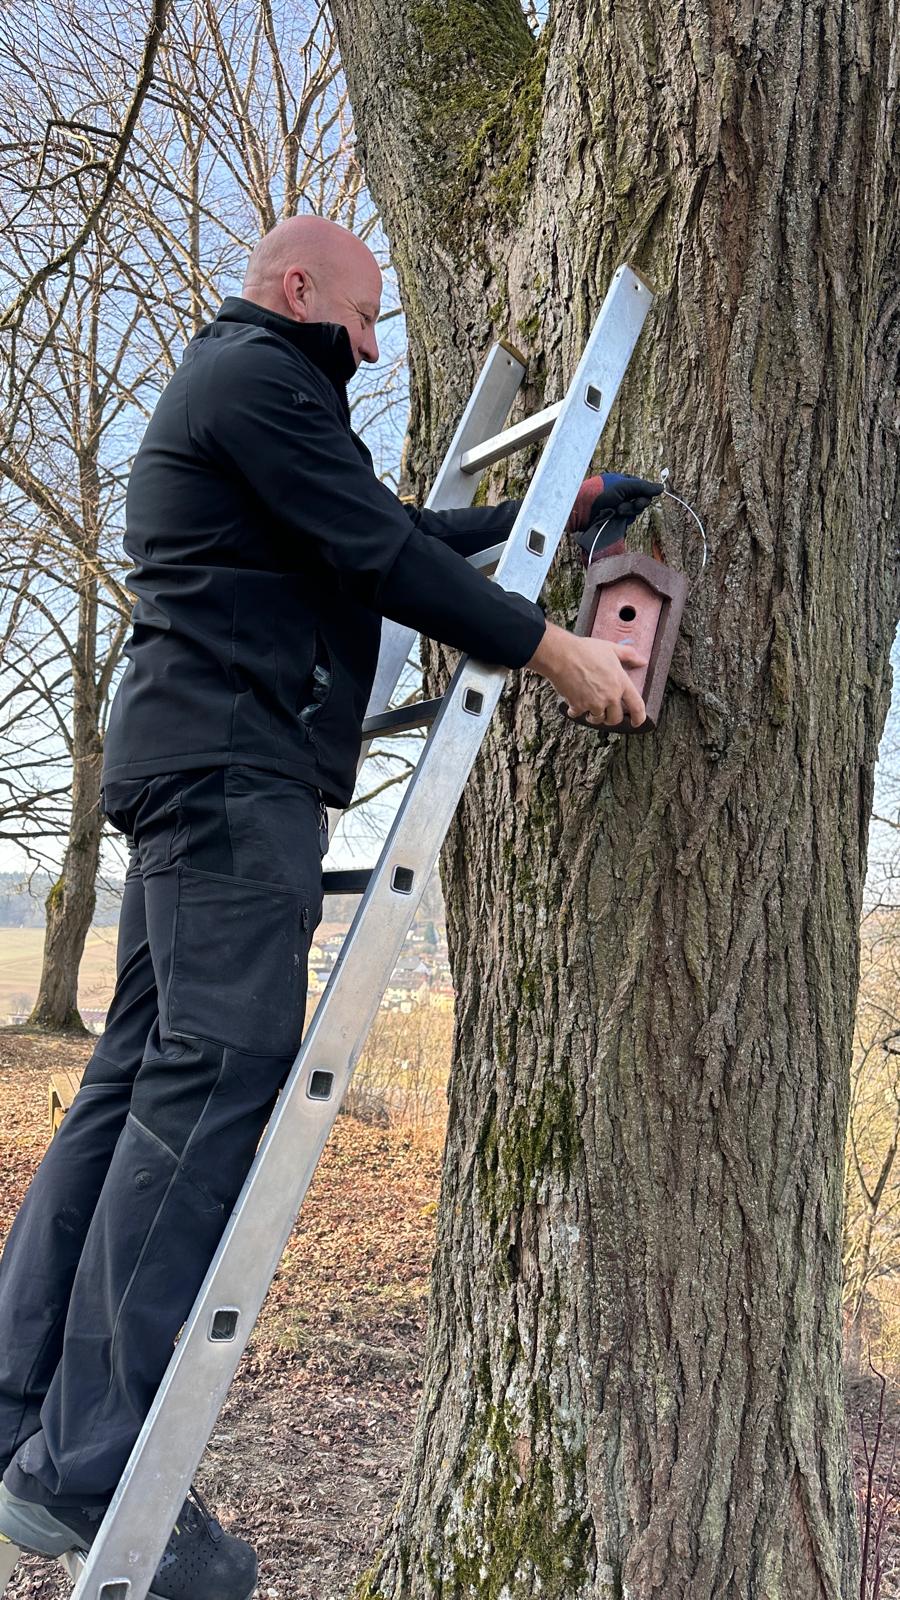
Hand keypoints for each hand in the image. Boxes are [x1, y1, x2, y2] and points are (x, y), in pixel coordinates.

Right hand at [526, 621, 646, 727]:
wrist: (562, 655)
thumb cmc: (586, 650)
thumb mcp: (611, 648)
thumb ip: (629, 655)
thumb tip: (642, 661)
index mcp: (621, 683)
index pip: (637, 706)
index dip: (639, 718)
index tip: (637, 722)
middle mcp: (610, 696)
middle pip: (616, 719)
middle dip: (612, 719)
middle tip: (606, 714)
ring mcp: (594, 703)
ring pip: (598, 719)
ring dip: (594, 717)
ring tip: (590, 711)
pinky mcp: (578, 706)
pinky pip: (578, 715)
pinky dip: (575, 711)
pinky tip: (573, 704)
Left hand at [567, 471, 663, 561]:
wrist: (582, 510)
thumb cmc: (600, 493)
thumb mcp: (623, 486)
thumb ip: (643, 487)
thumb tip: (662, 488)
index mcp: (623, 481)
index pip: (642, 487)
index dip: (643, 493)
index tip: (640, 498)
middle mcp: (621, 494)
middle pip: (641, 500)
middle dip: (635, 504)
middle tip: (625, 506)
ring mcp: (618, 506)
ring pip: (634, 512)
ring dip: (628, 512)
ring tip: (616, 511)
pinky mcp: (614, 519)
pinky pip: (627, 521)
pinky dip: (623, 520)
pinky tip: (615, 518)